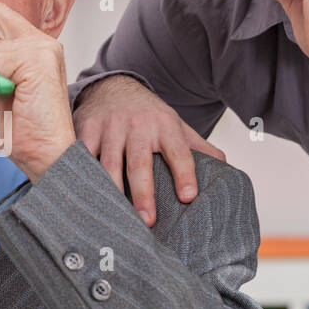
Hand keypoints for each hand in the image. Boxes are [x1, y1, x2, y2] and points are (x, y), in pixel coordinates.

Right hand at [73, 75, 225, 224]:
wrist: (113, 87)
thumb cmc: (148, 116)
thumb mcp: (176, 126)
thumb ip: (199, 149)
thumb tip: (226, 172)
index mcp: (165, 127)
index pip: (179, 152)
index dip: (185, 174)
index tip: (188, 197)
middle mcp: (137, 126)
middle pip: (140, 163)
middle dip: (143, 193)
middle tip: (148, 221)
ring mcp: (110, 128)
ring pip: (108, 165)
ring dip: (111, 192)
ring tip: (115, 218)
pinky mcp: (86, 130)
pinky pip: (82, 157)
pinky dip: (82, 177)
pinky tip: (83, 198)